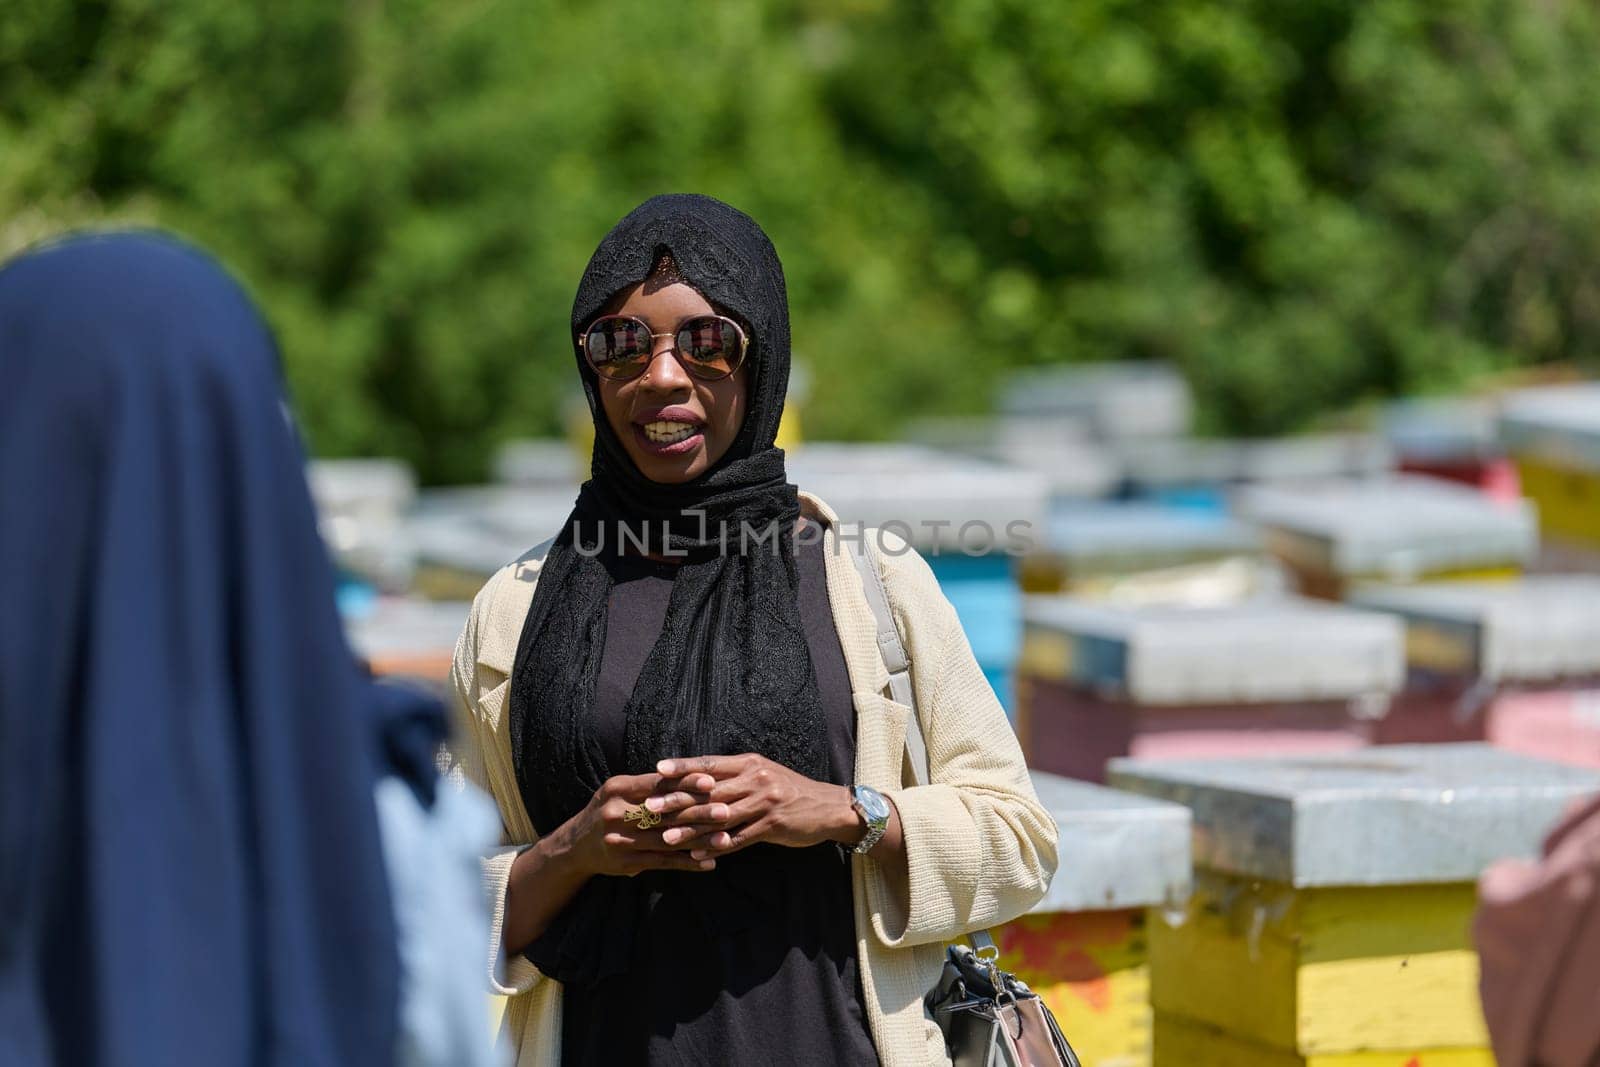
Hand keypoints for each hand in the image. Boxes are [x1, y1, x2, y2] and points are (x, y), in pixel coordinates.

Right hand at [563, 770, 726, 877]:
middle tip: (726, 810)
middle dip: (698, 811)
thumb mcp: (620, 791)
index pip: (656, 784)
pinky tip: (708, 863)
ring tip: (725, 839)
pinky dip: (687, 863)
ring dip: (698, 841)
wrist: (575, 846)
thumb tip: (692, 774)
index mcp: (617, 789)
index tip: (711, 781)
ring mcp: (619, 840)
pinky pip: (662, 862)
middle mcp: (616, 813)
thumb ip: (650, 784)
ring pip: (667, 839)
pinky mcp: (625, 863)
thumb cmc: (608, 810)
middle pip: (664, 812)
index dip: (684, 783)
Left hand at [653, 755, 860, 857]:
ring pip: (720, 817)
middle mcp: (755, 779)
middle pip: (710, 791)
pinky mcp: (772, 825)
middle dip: (678, 800)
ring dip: (691, 829)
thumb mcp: (763, 774)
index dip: (684, 766)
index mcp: (749, 763)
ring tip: (666, 837)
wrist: (828, 807)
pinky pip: (739, 838)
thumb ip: (734, 776)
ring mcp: (764, 802)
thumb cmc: (789, 790)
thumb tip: (699, 780)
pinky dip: (717, 847)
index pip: (710, 763)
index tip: (658, 769)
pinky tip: (698, 854)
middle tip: (651, 807)